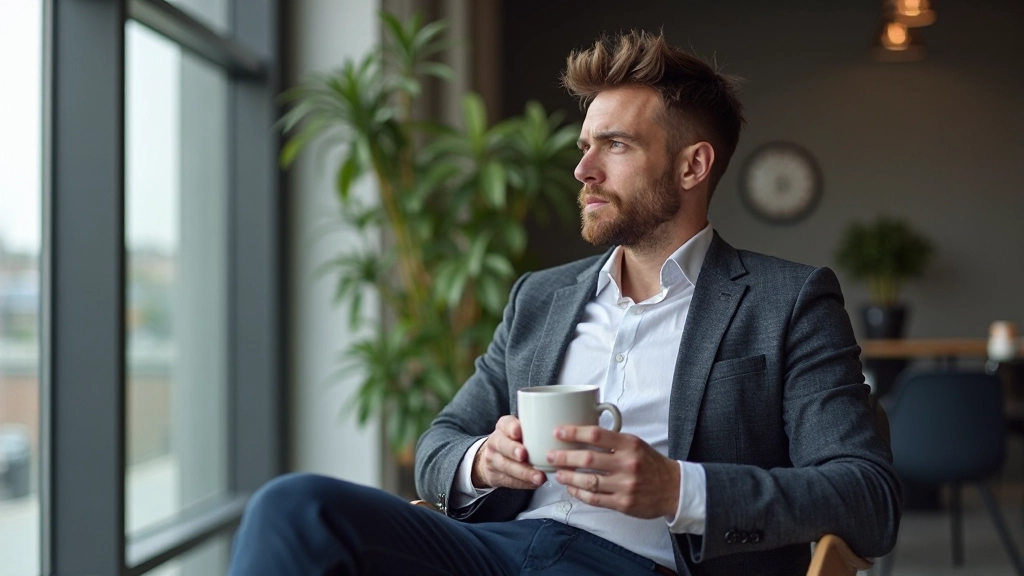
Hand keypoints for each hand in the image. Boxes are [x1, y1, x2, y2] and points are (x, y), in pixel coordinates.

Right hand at [471, 415, 546, 489]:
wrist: (494, 457)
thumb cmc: (515, 441)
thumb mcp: (521, 430)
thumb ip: (536, 429)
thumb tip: (562, 431)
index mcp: (504, 426)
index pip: (506, 424)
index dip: (512, 428)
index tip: (519, 432)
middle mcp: (495, 441)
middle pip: (503, 446)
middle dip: (513, 450)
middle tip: (524, 455)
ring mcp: (493, 459)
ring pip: (506, 466)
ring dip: (523, 472)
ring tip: (539, 477)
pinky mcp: (496, 476)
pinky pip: (510, 480)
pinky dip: (523, 483)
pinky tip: (534, 483)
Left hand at [547, 426, 679, 518]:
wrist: (673, 488)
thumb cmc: (650, 463)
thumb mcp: (635, 444)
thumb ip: (612, 440)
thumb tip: (580, 434)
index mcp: (629, 444)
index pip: (596, 435)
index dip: (574, 433)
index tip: (558, 431)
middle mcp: (627, 464)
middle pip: (587, 460)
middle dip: (564, 457)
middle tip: (550, 456)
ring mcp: (625, 485)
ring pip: (588, 482)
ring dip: (568, 478)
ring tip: (558, 474)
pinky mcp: (624, 504)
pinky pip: (595, 499)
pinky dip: (579, 494)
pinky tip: (572, 489)